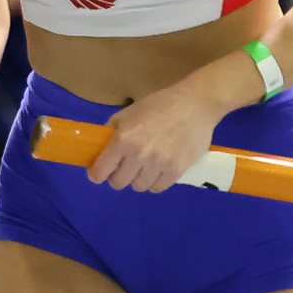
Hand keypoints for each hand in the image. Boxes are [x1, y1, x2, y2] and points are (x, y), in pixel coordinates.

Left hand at [90, 73, 227, 193]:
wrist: (195, 105)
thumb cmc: (159, 105)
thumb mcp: (128, 112)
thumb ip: (111, 131)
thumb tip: (99, 150)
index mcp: (123, 138)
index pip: (100, 172)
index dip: (98, 174)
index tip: (101, 172)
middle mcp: (138, 154)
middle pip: (118, 183)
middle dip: (119, 176)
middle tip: (126, 167)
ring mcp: (158, 164)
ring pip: (139, 187)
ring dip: (139, 179)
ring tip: (146, 166)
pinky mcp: (176, 170)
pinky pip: (158, 188)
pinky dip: (156, 182)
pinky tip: (159, 170)